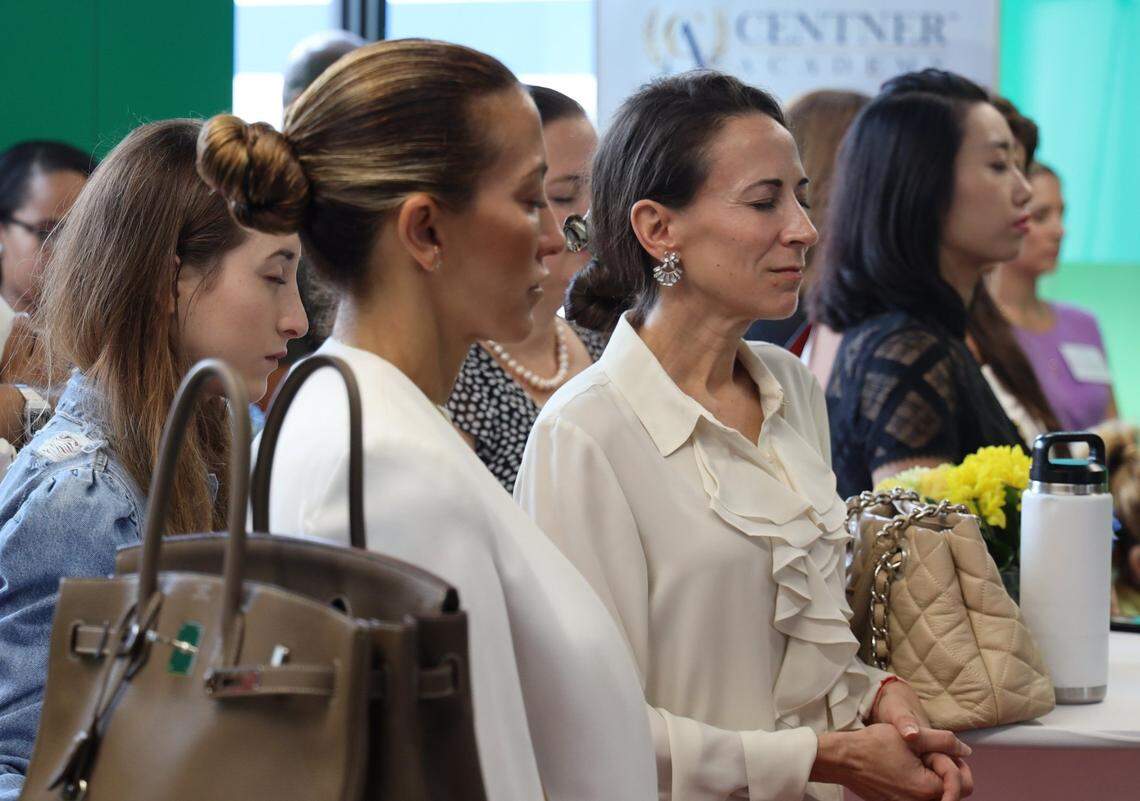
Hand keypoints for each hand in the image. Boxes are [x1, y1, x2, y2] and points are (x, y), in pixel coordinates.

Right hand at [871, 680, 972, 799]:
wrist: (844, 760)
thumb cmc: (873, 746)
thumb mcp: (912, 737)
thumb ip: (945, 742)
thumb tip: (966, 750)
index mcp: (927, 789)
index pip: (961, 779)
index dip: (952, 758)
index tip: (934, 748)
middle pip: (954, 791)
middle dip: (947, 770)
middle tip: (929, 753)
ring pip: (938, 794)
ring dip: (934, 777)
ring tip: (916, 759)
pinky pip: (920, 797)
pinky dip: (921, 784)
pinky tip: (906, 768)